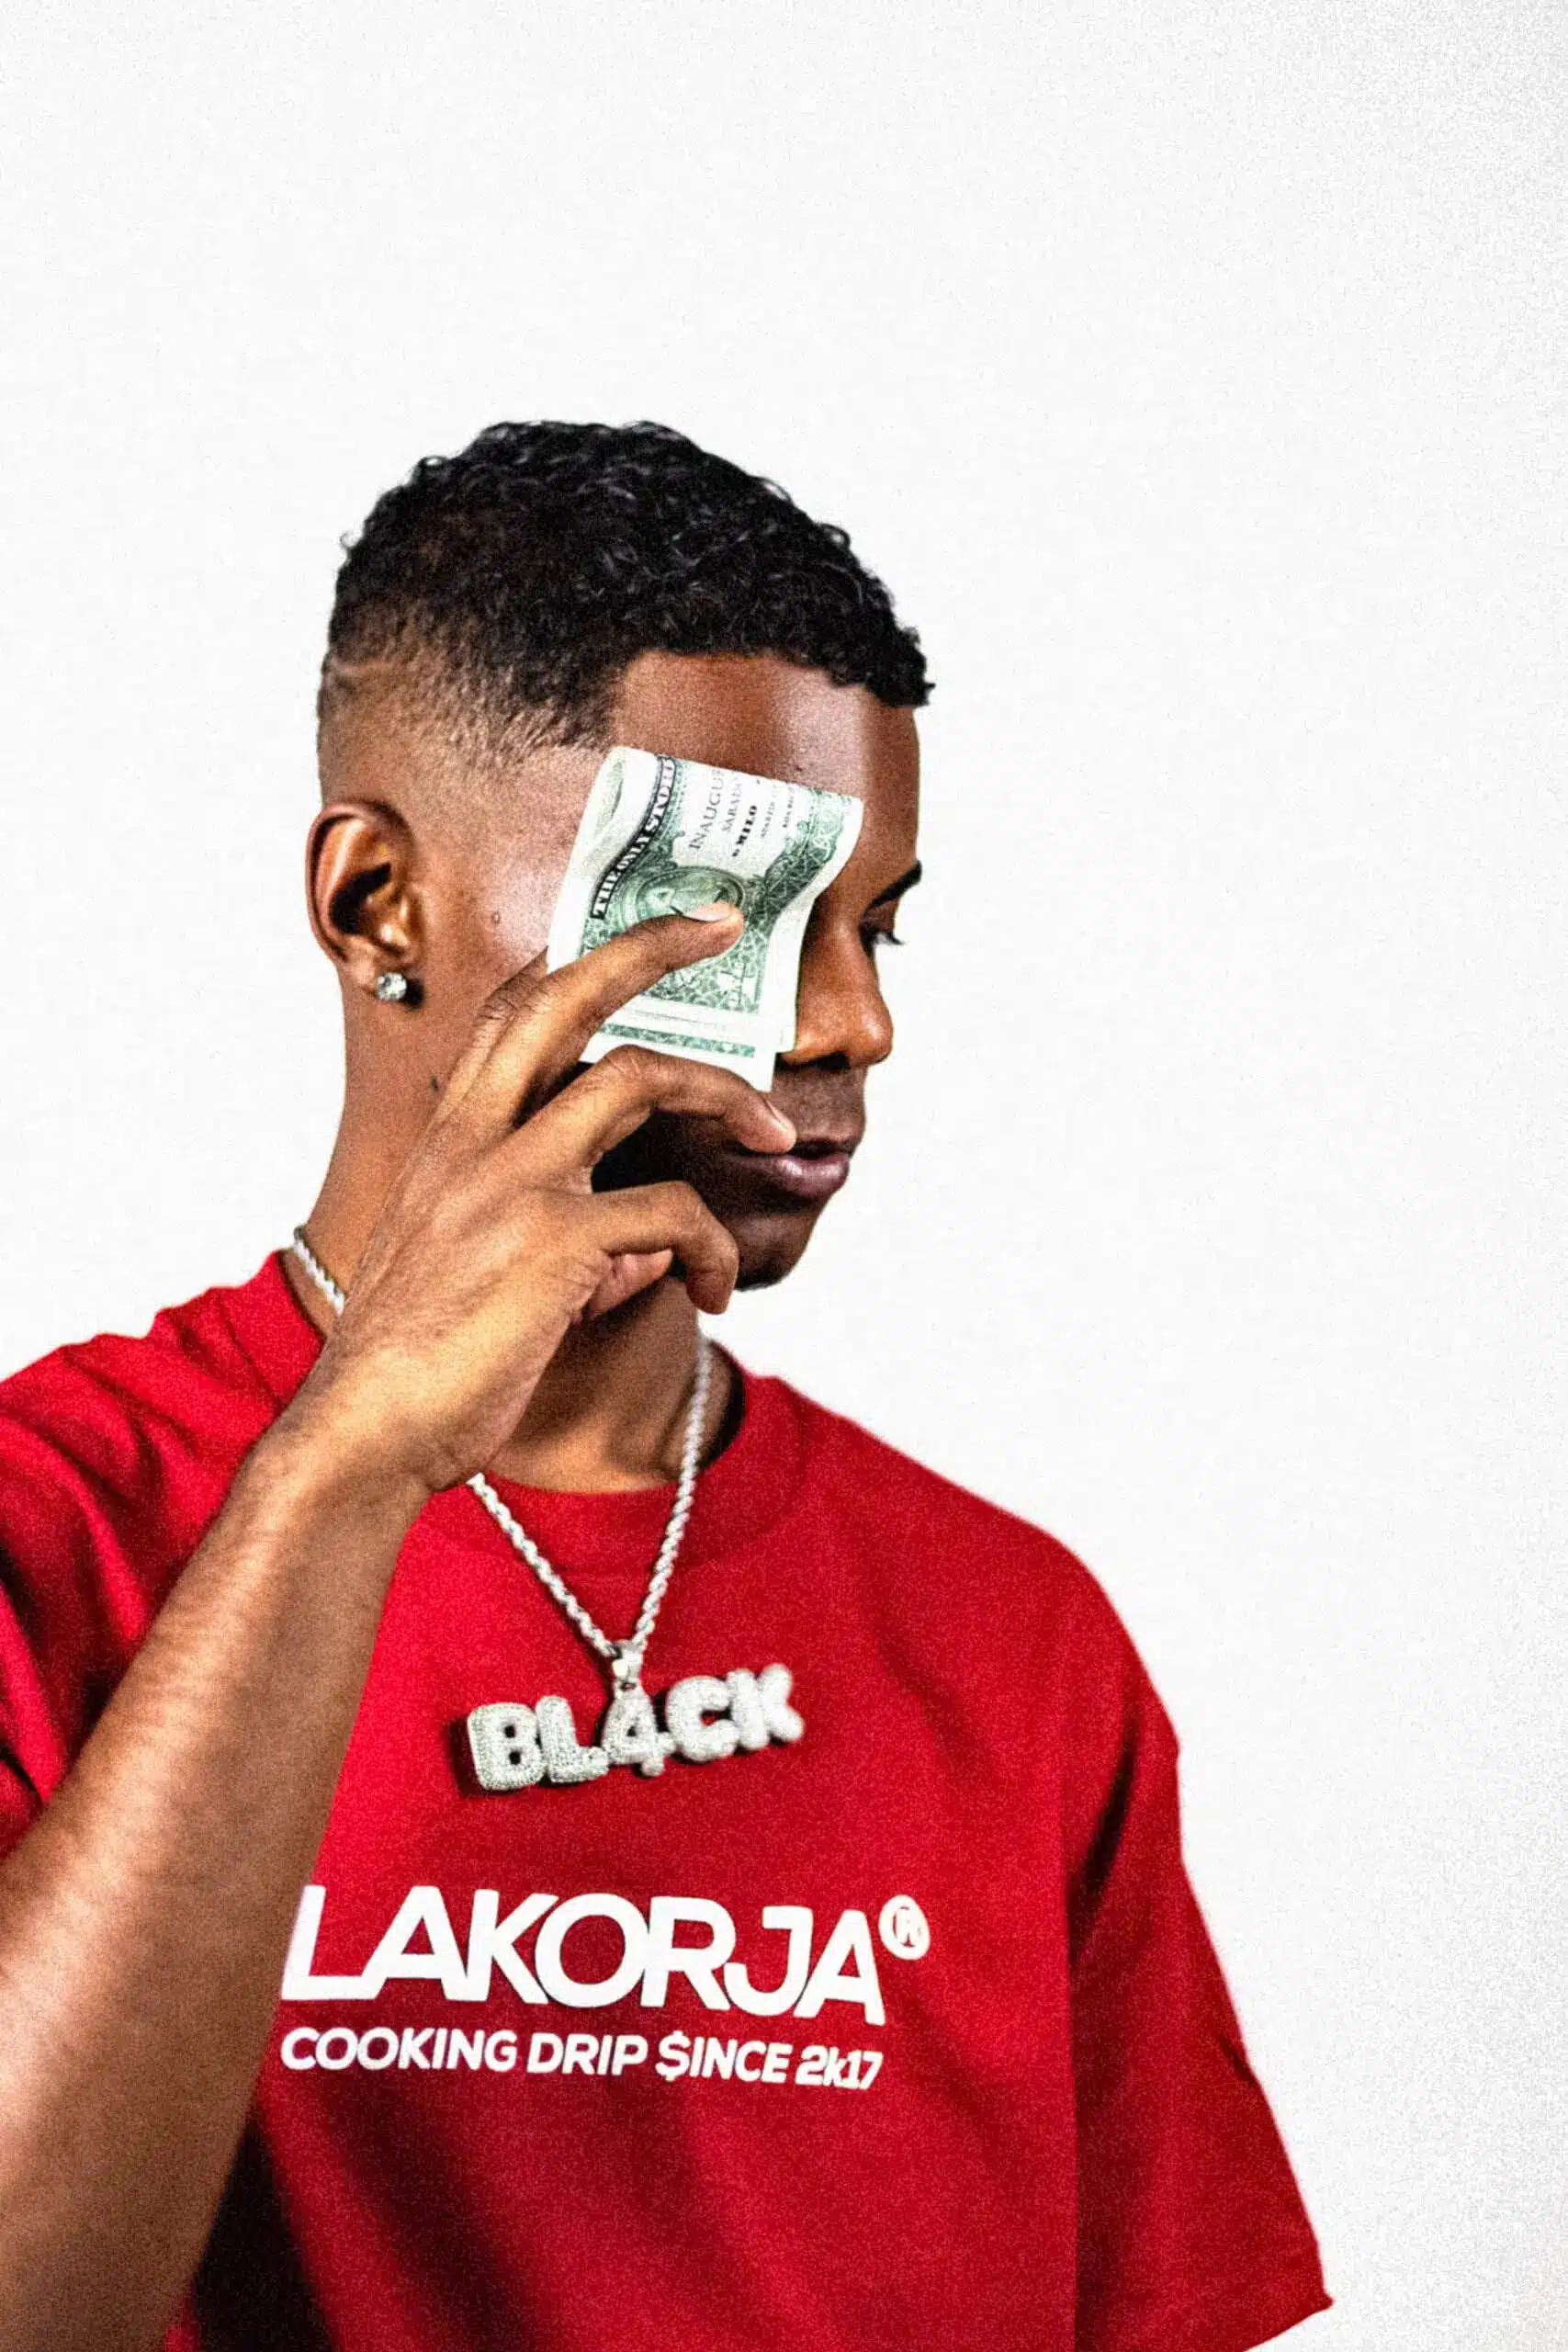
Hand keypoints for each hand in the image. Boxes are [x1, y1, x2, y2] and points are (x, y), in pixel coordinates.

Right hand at [282, 909, 790, 1495]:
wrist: (365, 1432)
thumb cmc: (415, 1364)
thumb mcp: (459, 1266)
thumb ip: (540, 1230)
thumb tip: (635, 1241)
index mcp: (449, 1141)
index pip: (509, 1012)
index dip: (575, 960)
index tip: (639, 937)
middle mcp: (474, 1141)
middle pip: (565, 999)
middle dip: (649, 947)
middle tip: (719, 925)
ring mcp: (513, 1182)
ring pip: (639, 1076)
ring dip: (725, 1093)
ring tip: (775, 1132)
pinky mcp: (554, 1240)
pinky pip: (673, 1211)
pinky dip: (714, 1247)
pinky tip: (715, 1291)